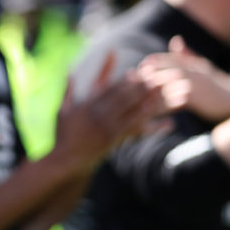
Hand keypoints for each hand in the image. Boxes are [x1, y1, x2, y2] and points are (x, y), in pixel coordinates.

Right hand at [51, 50, 167, 169]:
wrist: (65, 160)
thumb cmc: (63, 133)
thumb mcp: (63, 109)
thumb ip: (69, 90)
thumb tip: (69, 70)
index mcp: (87, 106)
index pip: (109, 89)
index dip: (125, 80)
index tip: (139, 71)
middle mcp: (99, 116)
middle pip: (124, 98)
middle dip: (141, 87)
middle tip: (158, 78)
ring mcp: (107, 129)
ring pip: (132, 112)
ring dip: (150, 102)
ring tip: (165, 95)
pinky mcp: (114, 140)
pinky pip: (135, 130)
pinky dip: (151, 124)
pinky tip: (165, 122)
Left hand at [138, 37, 229, 121]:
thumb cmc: (214, 83)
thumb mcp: (201, 66)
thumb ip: (186, 55)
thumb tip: (175, 39)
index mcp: (193, 63)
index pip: (171, 59)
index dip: (156, 61)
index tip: (142, 64)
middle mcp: (193, 72)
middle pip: (168, 70)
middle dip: (151, 73)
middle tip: (134, 78)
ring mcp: (195, 84)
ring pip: (171, 85)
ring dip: (153, 88)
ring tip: (138, 92)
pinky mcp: (196, 99)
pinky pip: (176, 100)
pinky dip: (163, 104)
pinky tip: (150, 109)